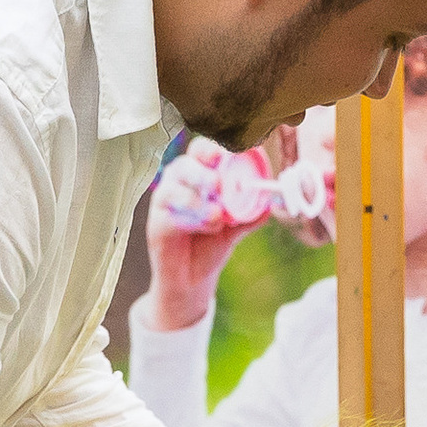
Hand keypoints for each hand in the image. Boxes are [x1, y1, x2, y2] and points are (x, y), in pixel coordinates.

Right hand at [139, 149, 255, 334]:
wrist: (193, 278)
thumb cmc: (211, 243)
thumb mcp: (236, 227)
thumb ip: (250, 214)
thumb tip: (269, 202)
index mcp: (199, 173)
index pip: (201, 151)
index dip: (211, 148)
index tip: (225, 155)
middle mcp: (178, 182)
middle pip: (185, 165)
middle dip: (202, 173)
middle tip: (217, 185)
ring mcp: (165, 200)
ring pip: (175, 189)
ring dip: (198, 202)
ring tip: (217, 217)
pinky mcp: (157, 222)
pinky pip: (171, 215)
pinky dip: (192, 220)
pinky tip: (209, 227)